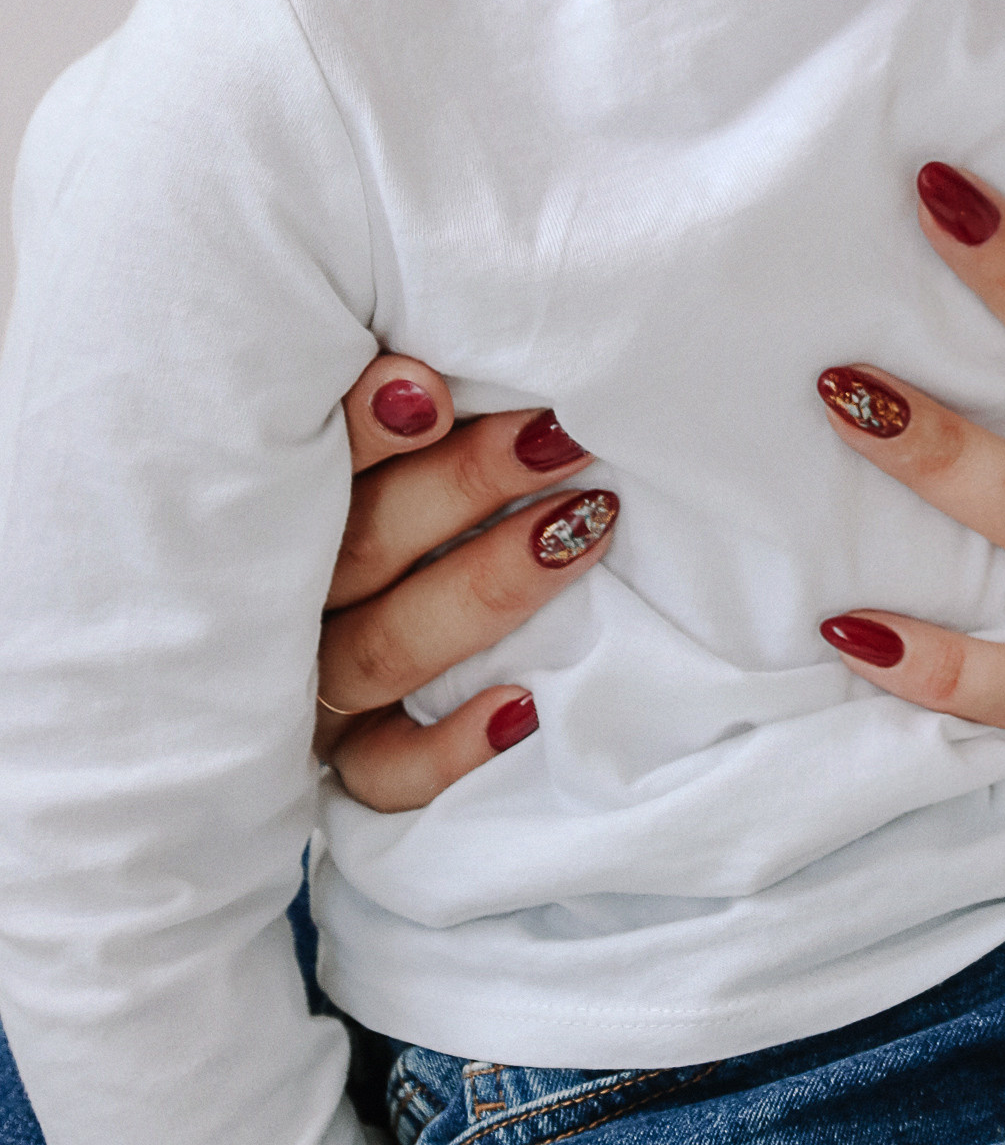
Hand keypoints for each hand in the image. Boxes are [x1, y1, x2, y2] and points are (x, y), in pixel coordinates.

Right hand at [319, 358, 619, 808]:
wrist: (384, 641)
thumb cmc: (418, 498)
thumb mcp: (405, 446)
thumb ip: (414, 409)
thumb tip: (452, 371)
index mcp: (282, 508)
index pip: (303, 463)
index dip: (359, 426)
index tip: (432, 388)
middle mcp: (289, 600)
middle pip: (363, 546)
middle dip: (462, 485)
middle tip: (558, 436)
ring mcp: (315, 689)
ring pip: (386, 648)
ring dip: (485, 588)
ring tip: (583, 526)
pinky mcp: (351, 761)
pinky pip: (388, 773)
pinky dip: (450, 748)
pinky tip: (523, 709)